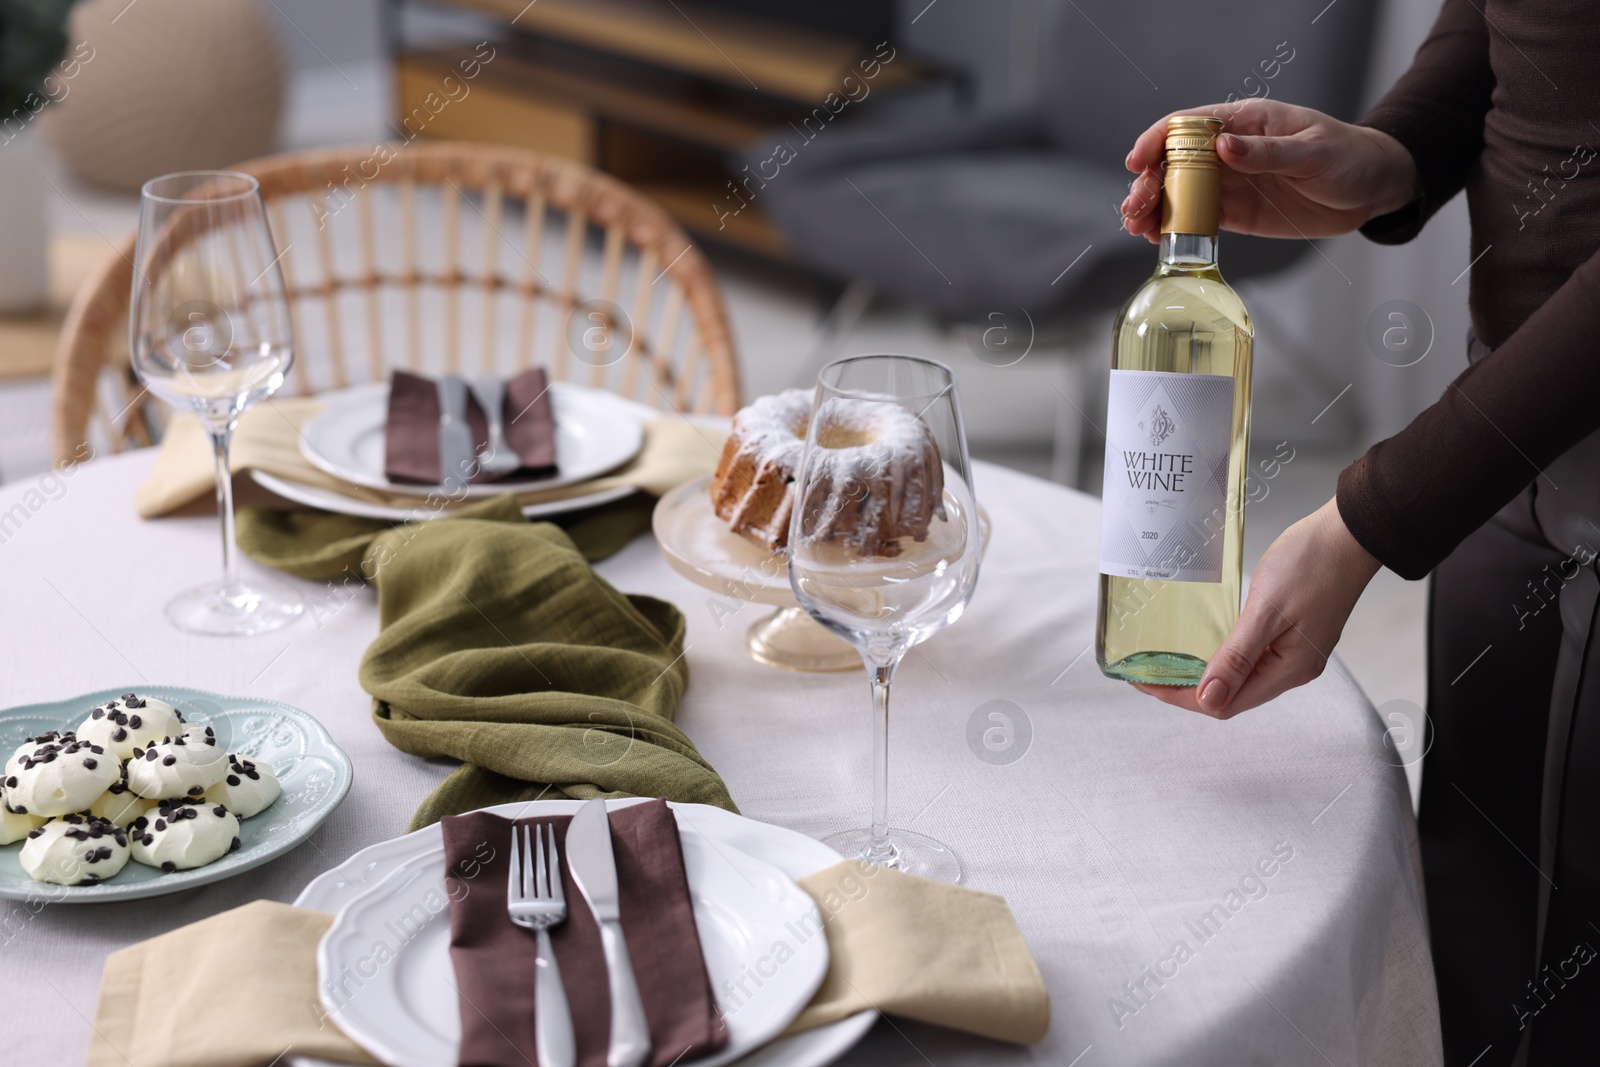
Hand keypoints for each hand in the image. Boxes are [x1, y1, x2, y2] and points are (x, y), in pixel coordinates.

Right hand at [1120, 99, 1419, 243]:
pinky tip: (1157, 238)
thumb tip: (1223, 147)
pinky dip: (1174, 229)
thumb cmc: (1349, 156)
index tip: (1138, 162)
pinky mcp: (1237, 213)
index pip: (1188, 125)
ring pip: (1179, 194)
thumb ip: (1266, 152)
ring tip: (1138, 227)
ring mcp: (1231, 183)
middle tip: (1136, 207)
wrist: (1373, 188)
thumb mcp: (1312, 151)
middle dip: (1149, 183)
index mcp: (1245, 122)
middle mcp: (1230, 151)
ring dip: (1154, 209)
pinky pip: (1197, 219)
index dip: (1156, 141)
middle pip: (1173, 163)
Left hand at [1133, 498, 1380, 717]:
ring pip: (1241, 678)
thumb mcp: (1266, 610)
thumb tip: (1207, 699)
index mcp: (1289, 669)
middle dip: (1187, 688)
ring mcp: (1295, 653)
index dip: (1182, 697)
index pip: (1225, 704)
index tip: (1146, 681)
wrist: (1349, 533)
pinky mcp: (1293, 635)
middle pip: (1231, 696)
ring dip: (1203, 673)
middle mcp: (1294, 669)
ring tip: (1168, 660)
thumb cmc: (1312, 563)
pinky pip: (1251, 658)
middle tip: (1148, 670)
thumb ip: (1238, 657)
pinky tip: (1202, 644)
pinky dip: (1222, 656)